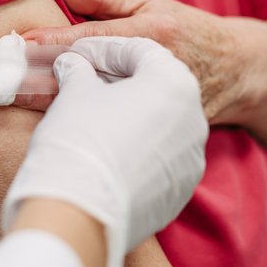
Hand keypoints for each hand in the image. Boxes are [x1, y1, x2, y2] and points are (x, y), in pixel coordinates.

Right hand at [1, 36, 207, 266]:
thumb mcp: (74, 91)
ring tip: (92, 120)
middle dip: (119, 82)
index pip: (138, 51)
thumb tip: (73, 66)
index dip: (102, 49)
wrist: (80, 216)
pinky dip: (135, 149)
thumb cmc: (80, 141)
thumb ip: (77, 70)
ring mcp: (190, 158)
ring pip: (158, 124)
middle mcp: (193, 118)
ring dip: (129, 117)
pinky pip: (157, 158)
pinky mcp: (179, 191)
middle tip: (84, 82)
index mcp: (173, 81)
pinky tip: (104, 153)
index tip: (77, 55)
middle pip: (154, 86)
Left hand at [25, 0, 247, 121]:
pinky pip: (112, 127)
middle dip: (41, 78)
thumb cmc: (189, 31)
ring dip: (52, 105)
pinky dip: (81, 125)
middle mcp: (154, 70)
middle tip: (3, 80)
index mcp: (153, 35)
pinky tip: (50, 125)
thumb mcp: (149, 4)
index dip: (52, 44)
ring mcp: (157, 103)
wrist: (239, 73)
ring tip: (13, 99)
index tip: (18, 46)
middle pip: (88, 76)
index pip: (92, 39)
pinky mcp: (159, 129)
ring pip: (96, 107)